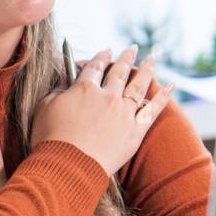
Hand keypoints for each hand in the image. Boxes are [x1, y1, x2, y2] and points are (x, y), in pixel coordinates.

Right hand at [30, 45, 175, 175]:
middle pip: (119, 72)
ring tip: (153, 58)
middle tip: (133, 49)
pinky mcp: (135, 132)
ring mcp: (124, 114)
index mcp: (84, 89)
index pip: (94, 67)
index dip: (100, 57)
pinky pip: (152, 111)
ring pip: (138, 86)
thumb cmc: (50, 139)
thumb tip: (65, 83)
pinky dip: (163, 97)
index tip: (106, 51)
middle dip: (126, 58)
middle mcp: (107, 97)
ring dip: (147, 70)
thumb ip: (56, 92)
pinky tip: (171, 86)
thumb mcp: (44, 108)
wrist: (68, 167)